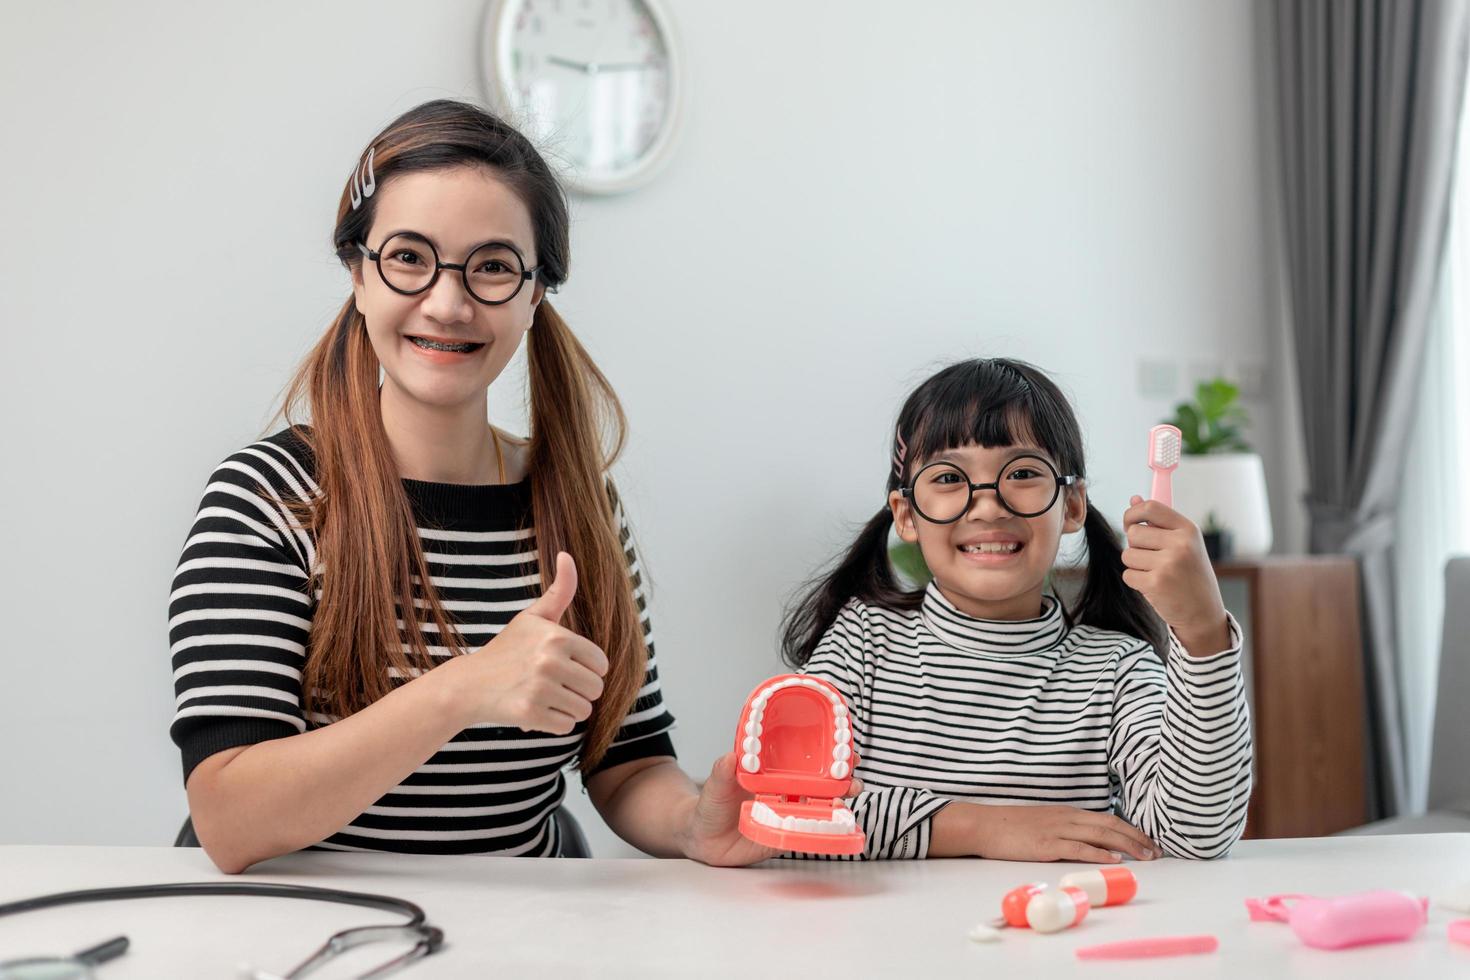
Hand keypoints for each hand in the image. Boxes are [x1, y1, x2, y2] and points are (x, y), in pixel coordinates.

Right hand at [454, 553, 608, 732]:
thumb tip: (566, 554)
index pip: (601, 664)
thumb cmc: (506, 649)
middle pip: (596, 689)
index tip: (565, 666)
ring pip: (584, 710)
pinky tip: (535, 711)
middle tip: (554, 685)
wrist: (468, 685)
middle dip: (579, 691)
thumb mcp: (532, 617)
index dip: (587, 669)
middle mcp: (550, 661)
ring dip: (568, 708)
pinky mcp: (530, 714)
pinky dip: (553, 723)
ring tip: (545, 697)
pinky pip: (566, 727)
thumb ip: (559, 590)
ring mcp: (540, 689)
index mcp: (557, 636)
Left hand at [679, 752, 863, 866]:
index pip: (802, 759)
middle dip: (840, 778)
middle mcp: (784, 792)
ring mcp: (787, 814)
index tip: (843, 745)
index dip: (824, 752)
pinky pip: (806, 832)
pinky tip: (834, 825)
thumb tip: (728, 757)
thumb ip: (721, 774)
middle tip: (852, 775)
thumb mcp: (714, 788)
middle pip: (819, 783)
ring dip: (836, 802)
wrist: (703, 839)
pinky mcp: (785, 836)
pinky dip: (822, 829)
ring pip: (818, 807)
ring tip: (848, 796)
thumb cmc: (710, 807)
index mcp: (772, 773)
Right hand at [968, 803, 1158, 862]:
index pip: (1107, 818)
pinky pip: (1078, 847)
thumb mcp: (1043, 822)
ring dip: (1126, 844)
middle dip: (1137, 837)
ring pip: (1100, 834)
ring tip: (1146, 855)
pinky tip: (1113, 857)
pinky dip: (1098, 852)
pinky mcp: (1047, 845)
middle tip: (1157, 850)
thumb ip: (1065, 829)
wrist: (985, 825)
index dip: (1130, 829)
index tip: (1148, 841)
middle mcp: (1067, 818)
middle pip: (1110, 825)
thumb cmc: (1012, 827)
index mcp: (1067, 813)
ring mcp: (1057, 830)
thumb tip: (1086, 843)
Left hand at [1121, 497, 1230, 656]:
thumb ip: (1158, 522)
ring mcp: (1168, 564)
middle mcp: (1180, 544)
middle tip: (1151, 559)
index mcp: (1188, 529)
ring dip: (1135, 565)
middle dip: (1135, 546)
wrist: (1203, 613)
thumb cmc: (1190, 575)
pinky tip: (1154, 586)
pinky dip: (1136, 581)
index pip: (1150, 508)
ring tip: (1156, 573)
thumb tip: (1133, 499)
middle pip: (1133, 533)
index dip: (1132, 513)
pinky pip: (1128, 574)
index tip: (1130, 524)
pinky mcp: (1156, 583)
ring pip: (1127, 555)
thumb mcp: (1184, 544)